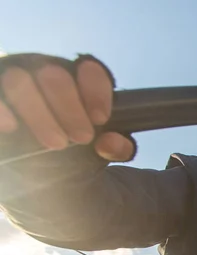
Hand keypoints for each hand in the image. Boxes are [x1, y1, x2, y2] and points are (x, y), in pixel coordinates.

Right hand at [0, 54, 133, 161]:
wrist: (45, 176)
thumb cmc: (78, 156)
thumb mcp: (103, 153)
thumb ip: (119, 147)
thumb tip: (111, 143)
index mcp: (79, 84)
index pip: (91, 71)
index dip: (96, 92)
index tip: (101, 119)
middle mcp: (45, 75)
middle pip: (54, 75)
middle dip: (70, 108)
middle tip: (82, 138)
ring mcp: (14, 83)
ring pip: (19, 80)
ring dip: (39, 113)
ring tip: (56, 144)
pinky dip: (1, 110)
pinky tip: (12, 127)